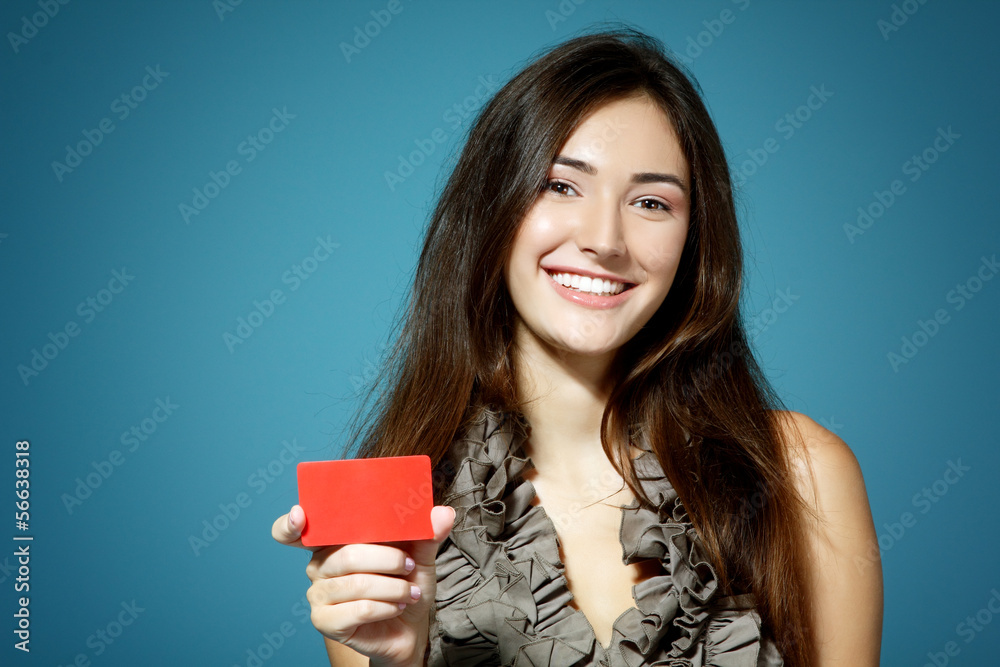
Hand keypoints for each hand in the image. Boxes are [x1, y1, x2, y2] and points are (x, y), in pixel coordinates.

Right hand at [271, 504, 455, 666]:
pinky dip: (384, 606)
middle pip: (346, 555)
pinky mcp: (325, 622)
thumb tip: (443, 513)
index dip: (289, 523)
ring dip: (392, 587)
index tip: (299, 514)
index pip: (293, 531)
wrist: (409, 628)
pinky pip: (356, 609)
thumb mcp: (420, 555)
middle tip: (408, 566)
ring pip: (356, 583)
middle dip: (386, 559)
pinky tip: (396, 606)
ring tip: (409, 591)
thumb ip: (426, 532)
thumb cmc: (405, 584)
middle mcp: (318, 566)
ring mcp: (318, 595)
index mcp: (332, 542)